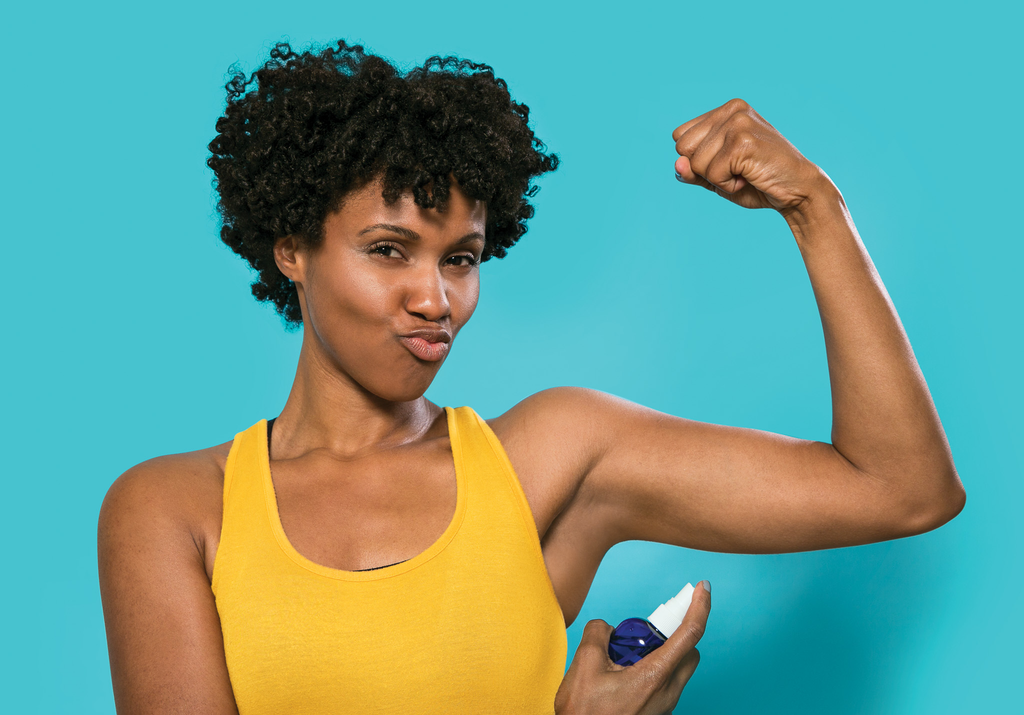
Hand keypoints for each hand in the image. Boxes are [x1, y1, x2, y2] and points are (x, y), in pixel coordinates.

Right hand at [554, 581, 710, 714]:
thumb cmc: (585, 713)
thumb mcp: (584, 664)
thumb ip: (598, 633)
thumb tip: (606, 628)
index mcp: (655, 676)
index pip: (690, 634)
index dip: (700, 606)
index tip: (702, 588)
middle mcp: (668, 692)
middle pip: (689, 652)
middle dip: (675, 634)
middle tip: (646, 631)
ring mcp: (665, 706)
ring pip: (677, 669)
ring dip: (661, 654)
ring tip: (626, 658)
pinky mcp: (657, 713)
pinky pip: (664, 684)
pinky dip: (652, 670)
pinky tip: (622, 676)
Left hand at [672, 98, 830, 216]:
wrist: (798, 191)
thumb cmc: (758, 182)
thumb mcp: (717, 177)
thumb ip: (693, 171)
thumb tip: (677, 165)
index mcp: (725, 111)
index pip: (680, 137)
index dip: (697, 161)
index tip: (728, 163)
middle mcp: (731, 110)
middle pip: (683, 148)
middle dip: (704, 169)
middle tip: (737, 169)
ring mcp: (738, 123)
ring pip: (696, 163)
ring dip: (718, 179)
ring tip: (746, 173)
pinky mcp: (743, 141)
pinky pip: (712, 174)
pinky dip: (728, 185)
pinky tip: (750, 178)